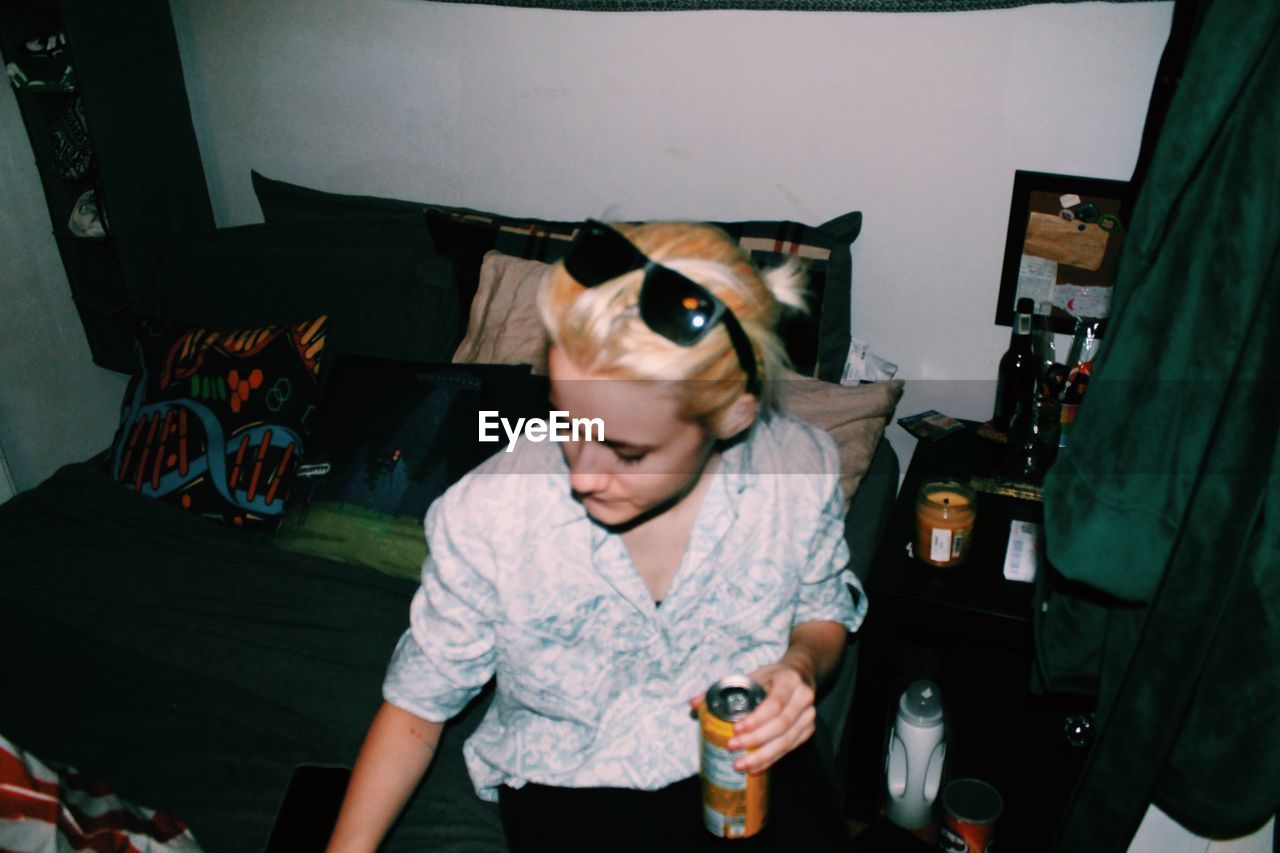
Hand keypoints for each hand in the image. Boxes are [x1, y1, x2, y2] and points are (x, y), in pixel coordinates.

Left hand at [688, 658, 816, 775]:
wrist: (800, 674)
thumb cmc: (771, 676)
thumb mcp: (751, 675)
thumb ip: (722, 688)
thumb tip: (693, 704)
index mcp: (788, 680)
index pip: (774, 703)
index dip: (756, 719)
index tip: (736, 729)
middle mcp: (803, 698)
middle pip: (781, 725)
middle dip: (755, 740)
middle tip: (732, 749)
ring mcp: (809, 716)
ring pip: (787, 741)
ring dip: (763, 756)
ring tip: (742, 765)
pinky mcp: (808, 730)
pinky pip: (790, 748)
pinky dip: (772, 759)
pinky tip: (756, 767)